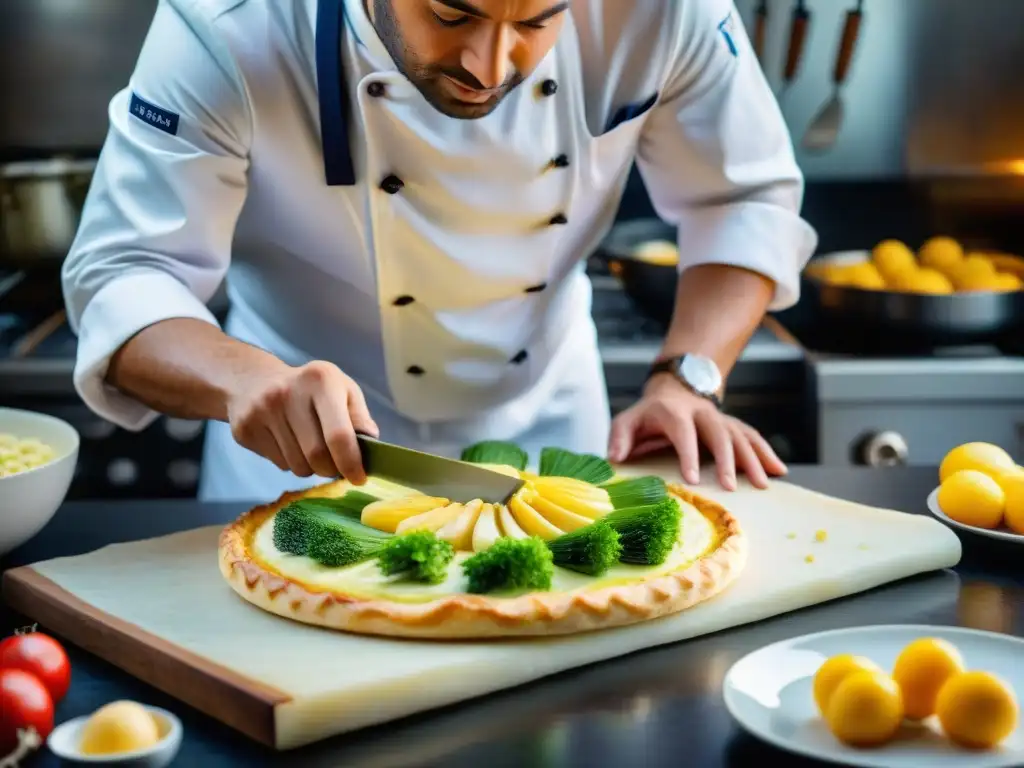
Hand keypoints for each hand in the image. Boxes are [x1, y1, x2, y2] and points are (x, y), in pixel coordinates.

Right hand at [226, 360, 378, 483]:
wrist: (253, 381)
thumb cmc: (309, 389)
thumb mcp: (341, 390)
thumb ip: (359, 416)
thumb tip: (372, 444)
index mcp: (321, 380)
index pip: (338, 434)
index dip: (351, 462)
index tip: (359, 477)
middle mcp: (288, 393)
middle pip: (317, 456)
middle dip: (332, 469)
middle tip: (336, 466)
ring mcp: (262, 411)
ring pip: (298, 466)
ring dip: (311, 468)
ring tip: (309, 448)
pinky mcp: (244, 430)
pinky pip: (279, 465)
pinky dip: (291, 463)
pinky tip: (288, 443)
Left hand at [607, 374, 786, 489]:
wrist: (672, 390)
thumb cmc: (646, 416)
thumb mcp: (627, 421)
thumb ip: (619, 437)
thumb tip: (615, 457)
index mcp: (673, 412)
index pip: (682, 432)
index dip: (687, 454)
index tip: (691, 479)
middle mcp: (700, 412)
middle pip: (718, 433)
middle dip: (726, 460)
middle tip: (730, 487)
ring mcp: (719, 417)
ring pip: (740, 434)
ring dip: (753, 458)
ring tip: (763, 483)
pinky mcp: (731, 423)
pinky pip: (752, 436)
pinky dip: (767, 452)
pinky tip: (780, 470)